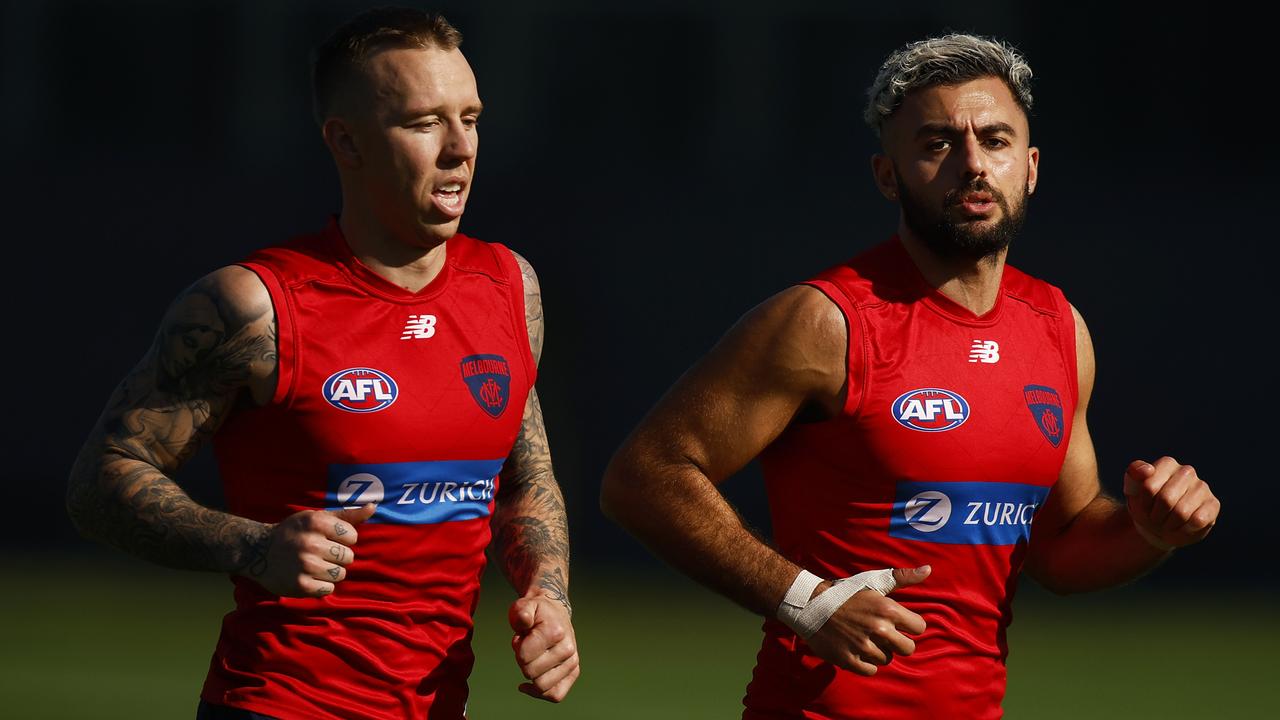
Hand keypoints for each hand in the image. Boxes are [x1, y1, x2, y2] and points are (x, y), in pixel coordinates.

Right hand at [241, 503, 375, 596]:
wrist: (259, 551)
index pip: (352, 536)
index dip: (344, 539)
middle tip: (320, 554)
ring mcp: (304, 565)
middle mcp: (310, 543)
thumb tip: (374, 507)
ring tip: (314, 565)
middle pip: (348, 557)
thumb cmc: (295, 532)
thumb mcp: (317, 518)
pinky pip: (328, 589)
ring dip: (331, 572)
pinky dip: (321, 585)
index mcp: (316, 523)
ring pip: (340, 574)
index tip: (328, 539)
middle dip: (338, 557)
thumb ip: (347, 515)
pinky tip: (308, 577)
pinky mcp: (300, 585)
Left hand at [508, 593, 579, 701]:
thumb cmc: (536, 612)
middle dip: (522, 661)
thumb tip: (523, 622)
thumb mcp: (525, 606)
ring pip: (542, 687)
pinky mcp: (574, 672)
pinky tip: (529, 685)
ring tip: (533, 659)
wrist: (555, 613)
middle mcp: (567, 649)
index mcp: (555, 632)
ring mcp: (572, 662)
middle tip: (527, 647)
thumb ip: (521, 612)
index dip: (517, 648)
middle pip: (530, 673)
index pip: (524, 657)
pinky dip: (540, 693)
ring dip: (530, 676)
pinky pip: (556, 695)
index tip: (521, 637)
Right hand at [804, 566, 929, 675]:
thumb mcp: (874, 581)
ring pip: (887, 660)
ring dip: (879, 652)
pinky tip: (856, 650)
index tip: (897, 623)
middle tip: (882, 634)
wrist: (810, 604)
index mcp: (888, 609)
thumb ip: (903, 577)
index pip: (920, 628)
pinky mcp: (849, 660)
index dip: (910, 626)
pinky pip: (871, 671)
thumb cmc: (846, 592)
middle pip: (908, 649)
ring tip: (864, 638)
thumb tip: (928, 569)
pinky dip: (865, 663)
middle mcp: (879, 629)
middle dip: (898, 642)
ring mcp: (863, 646)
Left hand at [1123, 457, 1218, 549]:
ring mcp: (1202, 487)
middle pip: (1166, 500)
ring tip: (1168, 522)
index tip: (1144, 504)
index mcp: (1167, 464)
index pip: (1149, 487)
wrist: (1159, 525)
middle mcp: (1187, 471)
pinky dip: (1184, 530)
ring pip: (1182, 512)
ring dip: (1169, 524)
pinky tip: (1182, 526)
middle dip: (1156, 515)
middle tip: (1156, 517)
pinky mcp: (1213, 504)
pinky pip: (1197, 521)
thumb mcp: (1132, 489)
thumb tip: (1147, 470)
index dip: (1143, 503)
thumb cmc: (1145, 504)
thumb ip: (1133, 474)